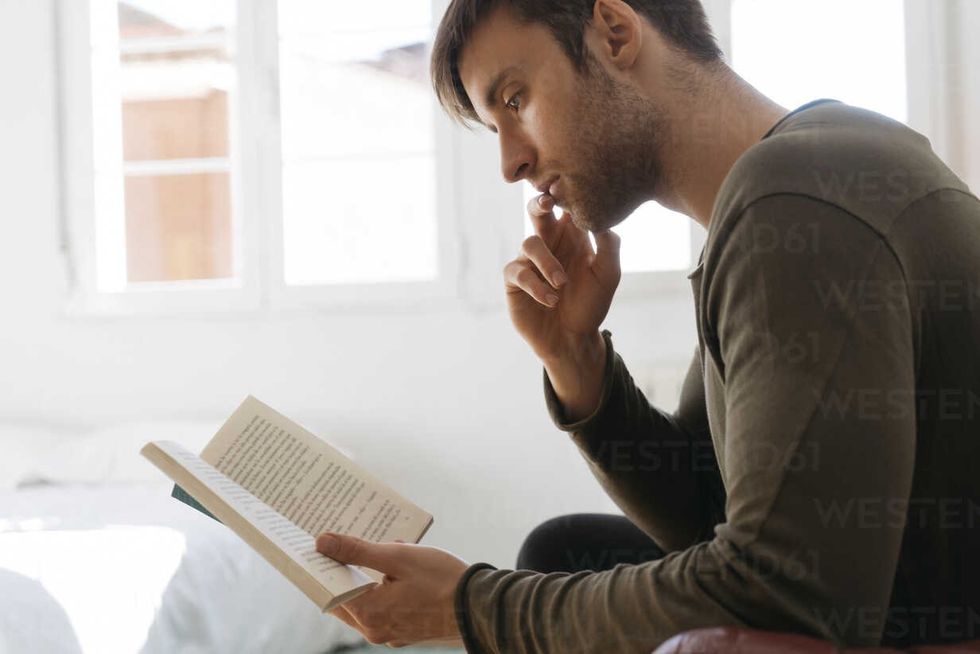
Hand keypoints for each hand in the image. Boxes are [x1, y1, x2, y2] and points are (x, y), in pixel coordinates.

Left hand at [316, 532, 468, 647]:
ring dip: (364, 581)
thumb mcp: (397, 557)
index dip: (323, 567)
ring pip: (366, 605)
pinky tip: (392, 570)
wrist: (481, 606)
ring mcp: (392, 634)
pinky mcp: (407, 632)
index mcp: (369, 614)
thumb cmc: (441, 579)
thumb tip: (322, 543)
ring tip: (369, 552)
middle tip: (339, 545)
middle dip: (342, 573)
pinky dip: (381, 591)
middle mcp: (376, 631)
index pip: (331, 590)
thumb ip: (357, 551)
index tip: (318, 546)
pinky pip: (384, 609)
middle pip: (345, 600)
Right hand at [504, 194, 620, 362]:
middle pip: (537, 212)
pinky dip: (536, 285)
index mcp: (572, 236)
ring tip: (562, 284)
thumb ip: (609, 246)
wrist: (573, 338)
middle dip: (539, 204)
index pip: (565, 206)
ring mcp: (530, 261)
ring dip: (547, 262)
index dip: (564, 193)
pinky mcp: (515, 281)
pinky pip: (519, 272)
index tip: (568, 185)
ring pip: (530, 243)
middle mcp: (549, 243)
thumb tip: (603, 218)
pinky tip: (551, 299)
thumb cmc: (591, 304)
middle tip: (547, 202)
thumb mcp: (608, 275)